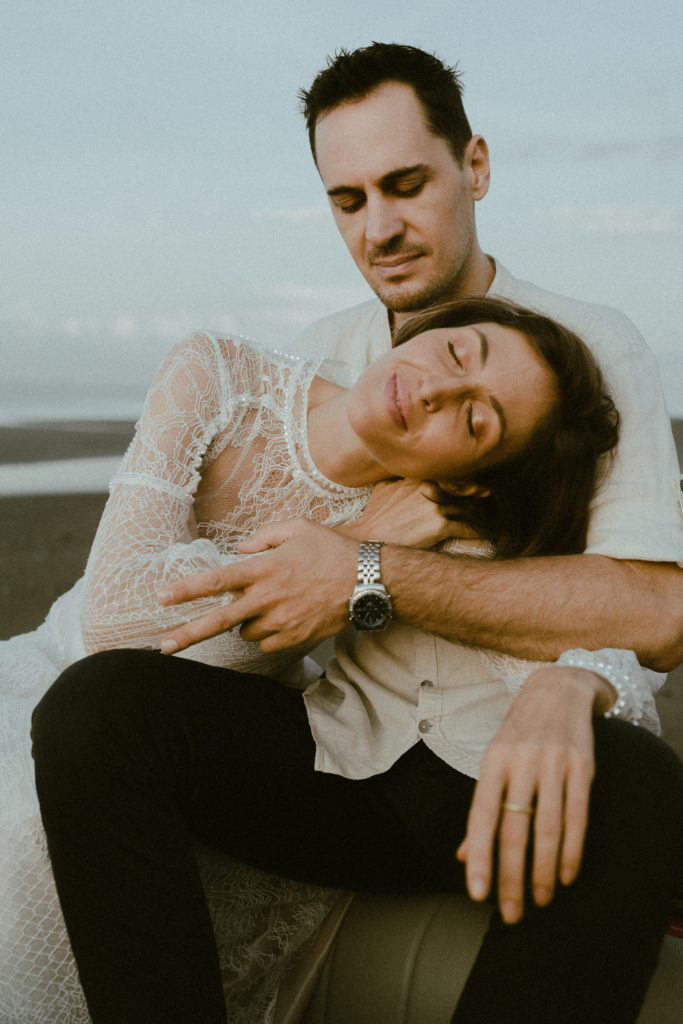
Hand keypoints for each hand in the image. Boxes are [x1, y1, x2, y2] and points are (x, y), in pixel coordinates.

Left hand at [158, 519, 357, 653]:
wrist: (369, 581)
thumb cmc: (333, 550)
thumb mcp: (299, 528)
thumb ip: (265, 535)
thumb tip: (242, 548)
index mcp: (264, 569)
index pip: (216, 581)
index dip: (186, 590)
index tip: (161, 597)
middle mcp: (268, 599)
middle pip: (219, 621)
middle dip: (187, 634)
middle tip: (163, 646)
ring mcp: (282, 622)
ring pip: (246, 632)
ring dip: (245, 622)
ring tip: (267, 605)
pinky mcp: (295, 638)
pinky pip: (267, 643)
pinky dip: (267, 633)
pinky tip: (284, 617)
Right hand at [338, 478, 481, 547]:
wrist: (367, 536)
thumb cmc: (373, 515)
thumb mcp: (384, 488)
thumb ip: (401, 479)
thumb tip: (403, 477)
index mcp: (420, 477)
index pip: (452, 474)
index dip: (466, 481)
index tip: (477, 486)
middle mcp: (431, 488)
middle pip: (465, 489)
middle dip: (478, 495)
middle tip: (488, 498)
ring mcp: (437, 506)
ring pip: (470, 508)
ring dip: (481, 515)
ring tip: (489, 520)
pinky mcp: (440, 525)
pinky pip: (469, 528)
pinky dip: (479, 532)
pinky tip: (486, 535)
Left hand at [456, 666, 615, 923]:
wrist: (558, 688)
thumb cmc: (519, 734)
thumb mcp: (494, 761)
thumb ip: (483, 809)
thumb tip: (463, 856)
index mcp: (492, 762)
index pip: (482, 816)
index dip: (480, 857)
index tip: (477, 894)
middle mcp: (521, 761)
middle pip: (515, 829)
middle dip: (512, 876)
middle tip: (511, 913)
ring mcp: (553, 763)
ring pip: (548, 827)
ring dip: (544, 871)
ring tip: (541, 899)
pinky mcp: (583, 765)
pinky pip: (578, 816)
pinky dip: (572, 851)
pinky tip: (566, 875)